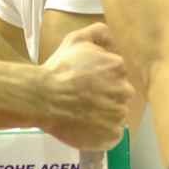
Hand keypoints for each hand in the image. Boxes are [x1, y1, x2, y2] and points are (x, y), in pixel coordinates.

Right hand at [38, 23, 133, 149]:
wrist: (43, 97)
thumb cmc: (59, 68)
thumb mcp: (75, 40)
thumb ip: (98, 32)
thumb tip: (113, 38)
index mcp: (118, 67)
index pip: (118, 73)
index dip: (102, 77)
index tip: (87, 81)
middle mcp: (124, 91)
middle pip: (120, 94)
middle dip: (106, 95)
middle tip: (84, 97)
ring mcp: (119, 115)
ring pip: (116, 114)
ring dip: (104, 113)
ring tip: (82, 112)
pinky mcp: (112, 135)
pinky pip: (113, 134)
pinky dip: (102, 131)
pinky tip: (86, 124)